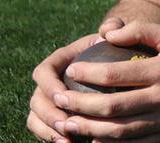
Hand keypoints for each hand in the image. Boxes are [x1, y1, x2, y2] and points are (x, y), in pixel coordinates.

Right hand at [27, 19, 125, 142]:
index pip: (44, 71)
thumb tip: (108, 30)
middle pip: (37, 98)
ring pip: (36, 117)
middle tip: (65, 124)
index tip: (62, 95)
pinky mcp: (58, 116)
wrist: (122, 65)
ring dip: (49, 129)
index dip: (49, 84)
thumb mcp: (119, 36)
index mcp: (62, 60)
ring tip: (67, 139)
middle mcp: (52, 81)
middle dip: (48, 113)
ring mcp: (52, 100)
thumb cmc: (122, 49)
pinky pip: (45, 130)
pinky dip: (52, 138)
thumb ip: (115, 27)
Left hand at [51, 21, 159, 141]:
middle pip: (112, 107)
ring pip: (119, 132)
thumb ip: (141, 30)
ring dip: (89, 129)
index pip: (116, 74)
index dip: (88, 74)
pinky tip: (93, 140)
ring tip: (67, 123)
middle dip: (80, 105)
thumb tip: (108, 33)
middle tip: (58, 100)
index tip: (71, 70)